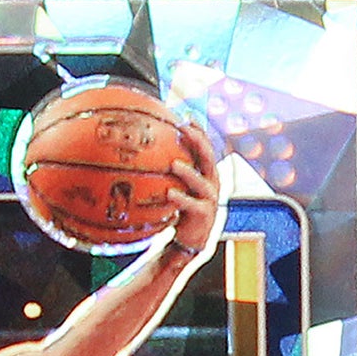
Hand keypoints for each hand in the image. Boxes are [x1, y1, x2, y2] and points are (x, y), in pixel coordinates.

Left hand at [166, 121, 221, 257]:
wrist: (191, 238)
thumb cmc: (181, 208)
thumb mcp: (178, 185)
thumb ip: (169, 170)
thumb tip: (144, 153)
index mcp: (207, 173)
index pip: (206, 147)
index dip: (199, 131)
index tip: (186, 117)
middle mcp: (212, 182)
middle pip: (208, 157)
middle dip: (198, 141)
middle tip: (184, 130)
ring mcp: (210, 198)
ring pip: (201, 181)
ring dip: (188, 172)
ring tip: (173, 164)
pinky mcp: (204, 214)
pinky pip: (192, 205)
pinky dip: (181, 198)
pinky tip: (169, 193)